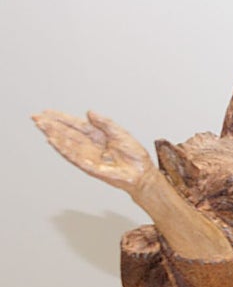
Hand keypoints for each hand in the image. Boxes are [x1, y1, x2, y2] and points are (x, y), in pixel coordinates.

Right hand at [33, 110, 152, 194]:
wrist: (143, 174)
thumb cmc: (134, 156)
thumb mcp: (121, 133)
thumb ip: (105, 123)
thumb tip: (89, 112)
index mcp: (97, 136)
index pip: (76, 125)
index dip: (61, 118)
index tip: (47, 112)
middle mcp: (90, 145)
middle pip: (67, 133)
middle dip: (52, 125)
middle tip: (36, 117)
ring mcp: (88, 156)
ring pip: (67, 143)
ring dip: (53, 134)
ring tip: (41, 126)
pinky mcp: (90, 167)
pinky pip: (74, 156)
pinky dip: (63, 148)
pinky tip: (53, 141)